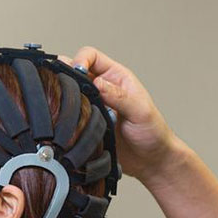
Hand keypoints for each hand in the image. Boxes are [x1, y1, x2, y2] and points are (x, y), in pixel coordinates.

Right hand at [68, 46, 180, 184]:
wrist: (151, 161)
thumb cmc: (153, 133)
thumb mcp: (140, 111)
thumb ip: (119, 96)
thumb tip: (97, 83)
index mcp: (116, 77)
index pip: (91, 56)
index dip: (80, 59)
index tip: (76, 72)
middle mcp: (101, 88)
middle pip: (73, 72)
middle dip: (65, 78)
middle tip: (64, 90)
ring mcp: (92, 106)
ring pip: (67, 94)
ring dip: (64, 99)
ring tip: (67, 108)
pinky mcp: (86, 124)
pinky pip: (68, 116)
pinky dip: (64, 117)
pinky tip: (68, 124)